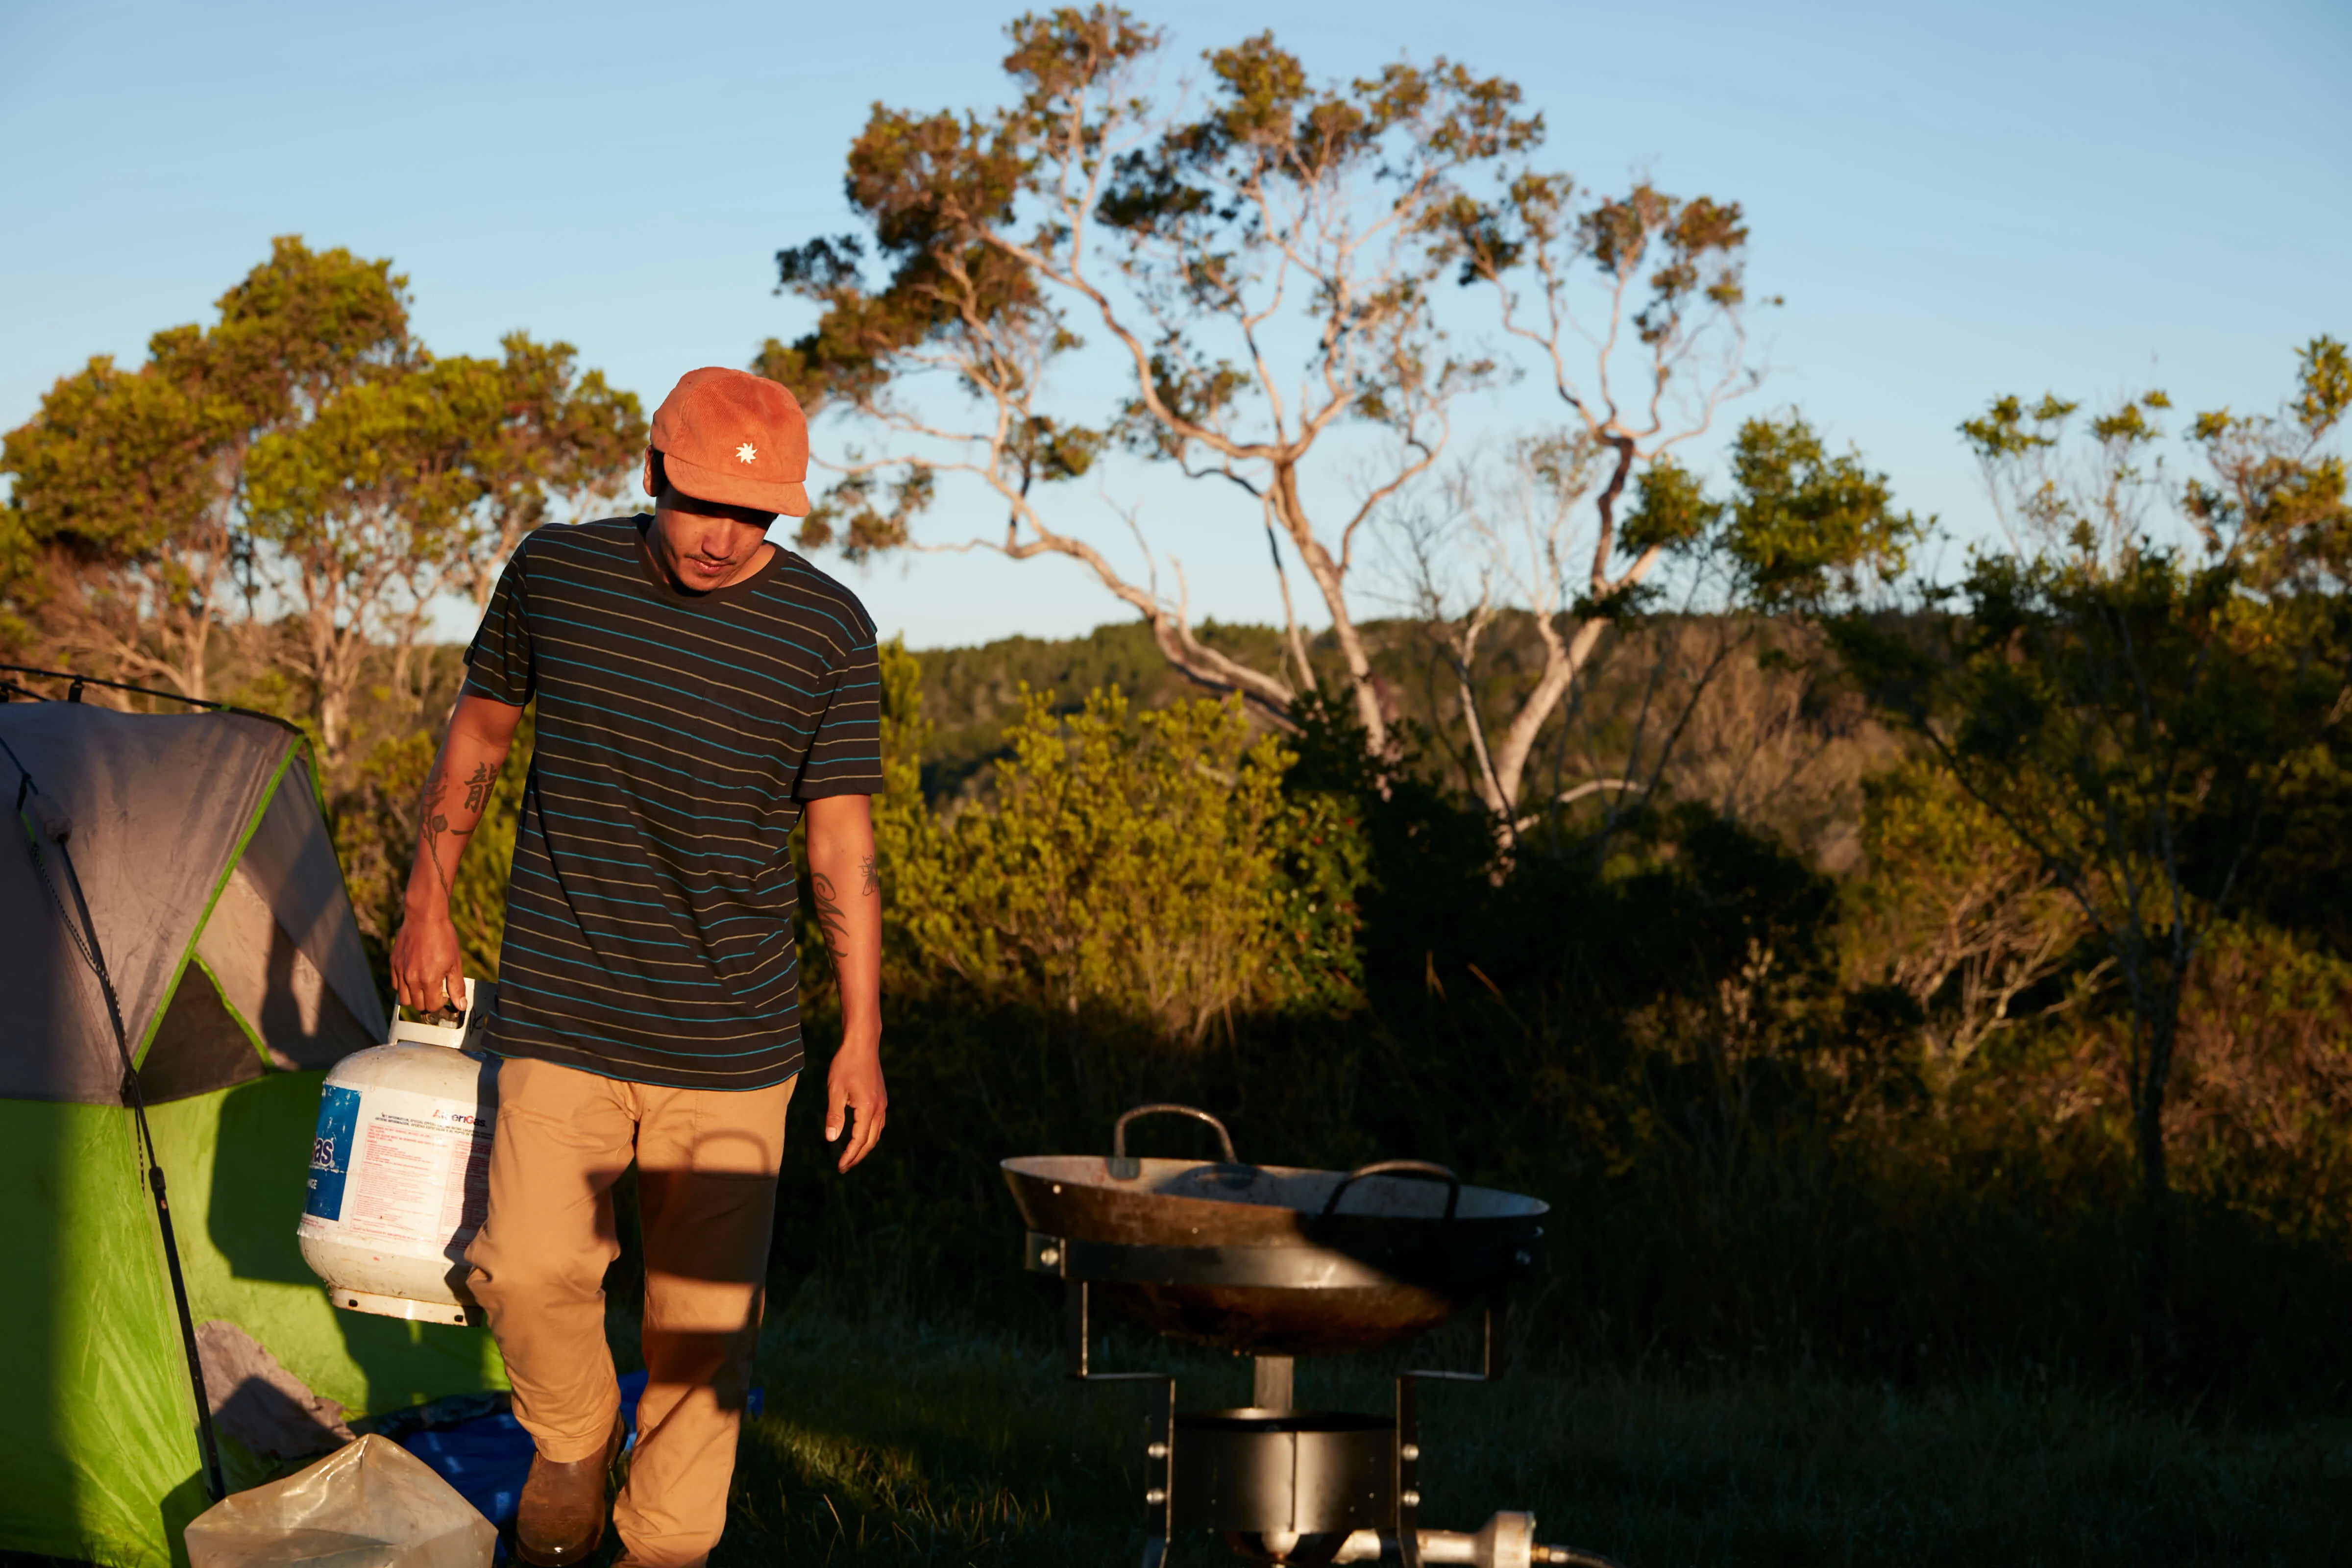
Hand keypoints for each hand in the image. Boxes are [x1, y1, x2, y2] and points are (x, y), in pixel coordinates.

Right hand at [390, 906, 466, 1017]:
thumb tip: (460, 1005)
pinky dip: (403, 986)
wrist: (425, 918)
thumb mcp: (455, 963)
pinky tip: (414, 976)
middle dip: (427, 1002)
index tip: (444, 995)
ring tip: (424, 985)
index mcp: (428, 980)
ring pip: (403, 998)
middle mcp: (411, 978)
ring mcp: (400, 971)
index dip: (440, 1003)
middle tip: (435, 991)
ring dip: (414, 997)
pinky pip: (395, 984)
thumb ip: (456, 986)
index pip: (431, 1006)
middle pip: (417, 1005)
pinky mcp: (393, 963)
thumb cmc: (443, 938)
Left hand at [824, 1037, 886, 1171]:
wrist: (862, 1044)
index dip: (850, 1155)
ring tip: (852, 1155)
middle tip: (844, 1167)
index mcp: (868, 1108)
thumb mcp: (835, 1090)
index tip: (840, 1166)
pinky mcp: (881, 1097)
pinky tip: (861, 1135)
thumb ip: (834, 1116)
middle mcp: (879, 1108)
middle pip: (871, 1140)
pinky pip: (878, 1123)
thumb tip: (832, 1139)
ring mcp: (882, 1103)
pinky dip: (870, 1134)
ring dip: (865, 1146)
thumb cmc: (846, 1064)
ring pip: (877, 1133)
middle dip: (858, 1156)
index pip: (859, 1140)